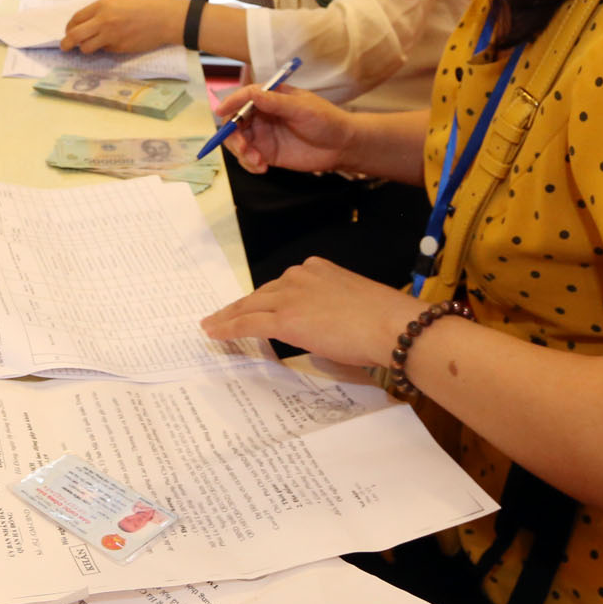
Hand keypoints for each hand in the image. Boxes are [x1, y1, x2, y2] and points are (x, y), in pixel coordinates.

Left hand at [61, 0, 185, 55]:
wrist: (164, 18)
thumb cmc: (144, 7)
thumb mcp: (118, 2)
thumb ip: (101, 12)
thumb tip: (86, 25)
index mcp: (102, 6)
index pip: (76, 19)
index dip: (69, 27)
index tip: (69, 32)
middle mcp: (103, 21)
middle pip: (74, 35)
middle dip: (66, 43)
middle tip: (65, 47)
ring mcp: (110, 36)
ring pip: (86, 47)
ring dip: (86, 48)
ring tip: (92, 45)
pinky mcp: (119, 48)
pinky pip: (105, 51)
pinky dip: (106, 49)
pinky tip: (116, 42)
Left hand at [199, 255, 414, 366]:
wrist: (390, 325)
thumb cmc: (383, 320)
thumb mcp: (352, 302)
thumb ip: (330, 307)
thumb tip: (321, 326)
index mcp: (317, 269)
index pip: (282, 285)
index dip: (264, 299)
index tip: (254, 305)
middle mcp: (299, 276)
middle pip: (261, 294)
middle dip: (240, 306)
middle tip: (221, 315)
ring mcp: (289, 296)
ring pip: (249, 307)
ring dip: (228, 317)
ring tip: (212, 325)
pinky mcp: (283, 319)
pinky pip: (247, 324)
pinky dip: (227, 328)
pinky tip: (214, 333)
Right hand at [213, 81, 354, 174]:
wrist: (342, 146)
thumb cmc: (326, 120)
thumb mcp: (302, 109)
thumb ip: (276, 103)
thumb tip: (252, 94)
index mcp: (271, 98)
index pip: (244, 97)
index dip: (231, 103)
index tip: (222, 113)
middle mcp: (263, 115)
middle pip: (235, 122)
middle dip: (233, 135)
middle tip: (244, 147)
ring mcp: (264, 135)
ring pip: (238, 142)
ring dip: (241, 152)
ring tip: (257, 161)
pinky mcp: (267, 153)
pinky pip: (248, 158)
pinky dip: (249, 164)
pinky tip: (262, 168)